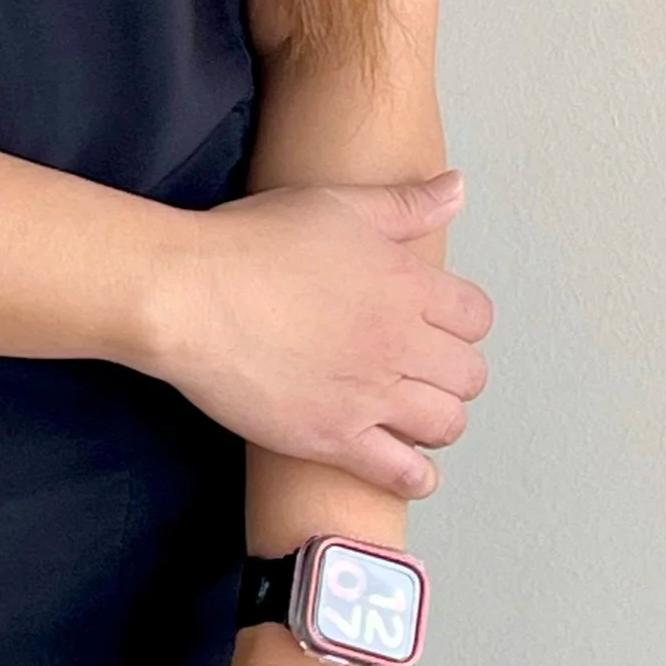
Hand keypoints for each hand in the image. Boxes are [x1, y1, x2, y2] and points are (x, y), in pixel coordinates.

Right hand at [130, 171, 490, 496]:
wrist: (189, 294)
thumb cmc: (252, 242)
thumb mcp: (335, 203)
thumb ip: (404, 203)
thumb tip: (456, 189)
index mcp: (405, 284)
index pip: (476, 316)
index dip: (461, 318)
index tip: (439, 320)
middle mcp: (399, 343)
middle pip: (468, 375)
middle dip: (452, 369)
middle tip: (424, 364)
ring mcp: (369, 396)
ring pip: (446, 424)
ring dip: (438, 418)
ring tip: (413, 408)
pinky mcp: (335, 438)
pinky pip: (402, 474)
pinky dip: (415, 475)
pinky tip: (407, 465)